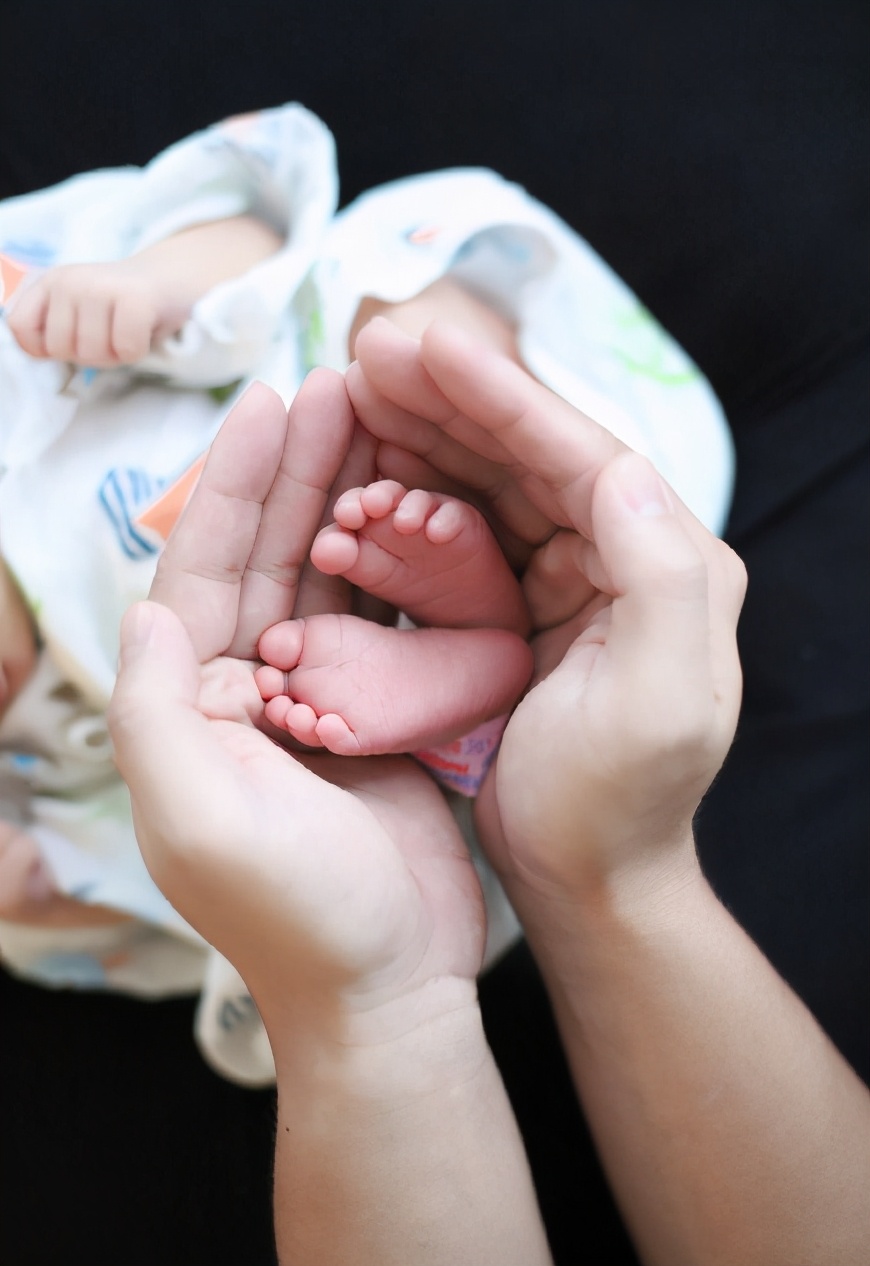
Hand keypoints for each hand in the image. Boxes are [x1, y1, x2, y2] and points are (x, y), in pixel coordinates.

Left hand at [6, 215, 281, 367]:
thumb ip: (52, 330)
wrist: (174, 280)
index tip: (73, 342)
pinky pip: (126, 350)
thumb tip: (39, 356)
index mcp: (50, 283)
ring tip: (128, 332)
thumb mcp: (79, 313)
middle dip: (90, 355)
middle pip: (61, 350)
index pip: (21, 330)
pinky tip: (146, 331)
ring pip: (92, 354)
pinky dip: (140, 351)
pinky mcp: (135, 298)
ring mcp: (100, 286)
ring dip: (117, 355)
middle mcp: (70, 280)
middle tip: (112, 335)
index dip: (46, 349)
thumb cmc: (124, 308)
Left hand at [108, 377, 484, 1045]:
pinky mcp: (381, 711)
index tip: (273, 398)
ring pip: (329, 576)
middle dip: (299, 469)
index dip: (237, 481)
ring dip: (350, 498)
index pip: (205, 569)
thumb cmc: (295, 912)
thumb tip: (149, 608)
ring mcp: (318, 697)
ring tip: (386, 422)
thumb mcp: (199, 815)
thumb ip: (158, 709)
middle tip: (341, 383)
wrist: (389, 987)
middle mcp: (246, 691)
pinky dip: (400, 561)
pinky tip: (424, 506)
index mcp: (192, 704)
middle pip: (268, 555)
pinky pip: (385, 617)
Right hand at [350, 320, 746, 899]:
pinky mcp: (522, 605)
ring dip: (429, 432)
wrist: (588, 877)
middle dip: (453, 398)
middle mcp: (625, 555)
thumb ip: (663, 581)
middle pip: (532, 454)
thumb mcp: (657, 704)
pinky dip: (417, 494)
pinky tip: (369, 467)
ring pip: (493, 482)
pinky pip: (465, 532)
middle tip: (372, 351)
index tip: (428, 347)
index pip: (582, 456)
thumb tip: (628, 468)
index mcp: (670, 565)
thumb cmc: (615, 804)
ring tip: (359, 388)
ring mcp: (571, 577)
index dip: (502, 396)